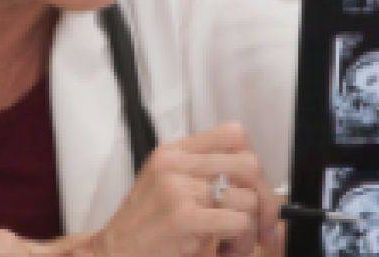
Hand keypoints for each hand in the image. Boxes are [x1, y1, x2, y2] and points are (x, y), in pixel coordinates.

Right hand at [84, 123, 279, 256]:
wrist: (111, 252)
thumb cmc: (143, 226)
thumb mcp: (166, 184)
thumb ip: (201, 172)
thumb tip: (255, 181)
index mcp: (173, 151)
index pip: (233, 134)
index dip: (254, 163)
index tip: (256, 190)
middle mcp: (175, 163)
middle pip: (249, 165)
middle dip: (266, 201)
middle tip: (260, 226)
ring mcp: (178, 189)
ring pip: (249, 198)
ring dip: (251, 231)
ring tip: (232, 245)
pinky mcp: (183, 217)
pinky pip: (240, 222)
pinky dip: (241, 242)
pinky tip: (224, 251)